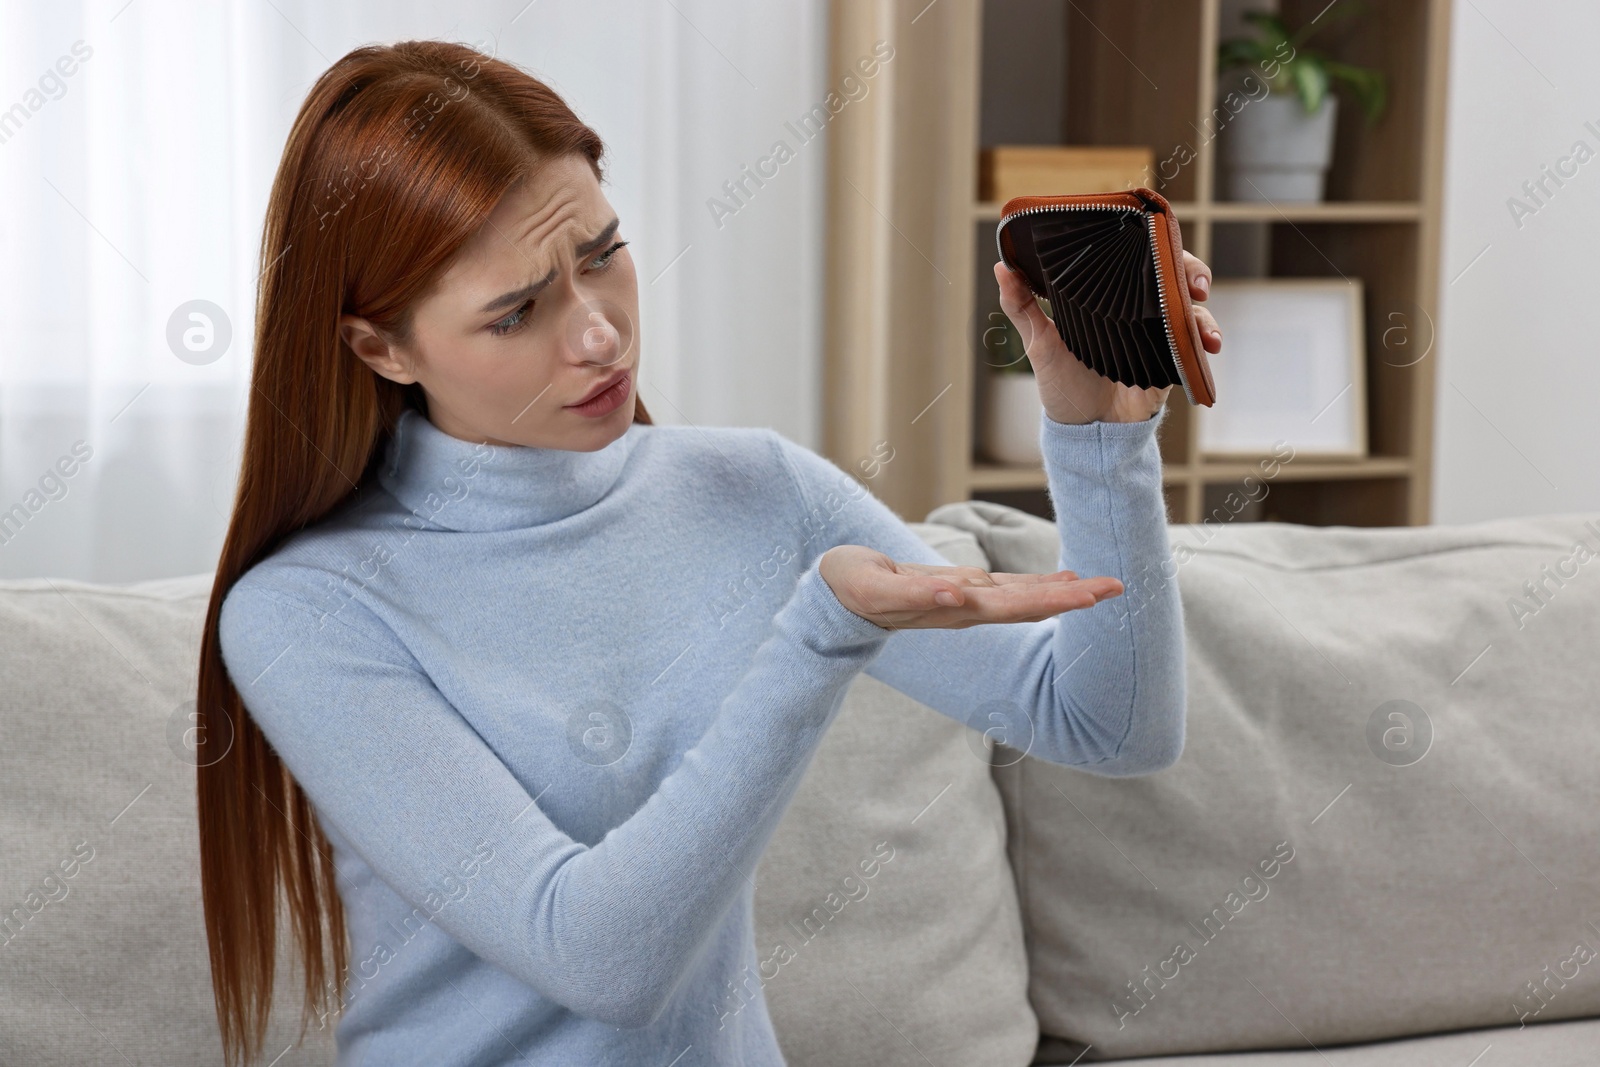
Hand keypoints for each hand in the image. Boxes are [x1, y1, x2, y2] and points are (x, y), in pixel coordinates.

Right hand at [819, 544, 1123, 629]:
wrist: (834, 598)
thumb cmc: (852, 589)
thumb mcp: (878, 589)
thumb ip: (917, 593)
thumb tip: (959, 595)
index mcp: (955, 609)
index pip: (1016, 606)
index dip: (1055, 600)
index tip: (1092, 598)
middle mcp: (968, 608)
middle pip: (1030, 603)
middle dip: (1075, 597)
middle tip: (1118, 587)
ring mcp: (964, 601)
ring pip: (1024, 597)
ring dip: (1064, 593)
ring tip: (1102, 586)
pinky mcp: (957, 589)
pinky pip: (1008, 589)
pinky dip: (1039, 586)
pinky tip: (1064, 583)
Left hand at [992, 250, 1221, 424]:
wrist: (1084, 432)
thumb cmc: (1061, 385)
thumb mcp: (1039, 344)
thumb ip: (1022, 306)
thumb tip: (1001, 267)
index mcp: (1107, 298)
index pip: (1134, 259)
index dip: (1151, 244)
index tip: (1157, 237)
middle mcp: (1137, 310)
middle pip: (1171, 276)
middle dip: (1188, 270)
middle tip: (1194, 280)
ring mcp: (1158, 334)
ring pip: (1190, 307)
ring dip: (1202, 309)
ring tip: (1203, 317)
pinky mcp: (1172, 360)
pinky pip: (1194, 343)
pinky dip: (1204, 339)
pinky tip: (1207, 344)